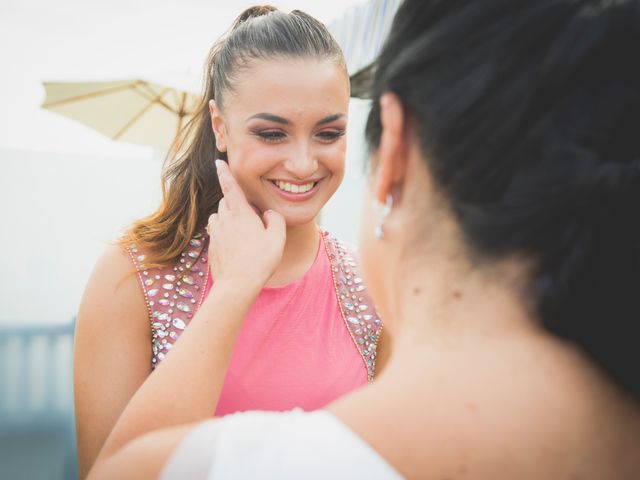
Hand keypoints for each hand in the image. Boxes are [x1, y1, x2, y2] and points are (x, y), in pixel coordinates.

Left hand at [206, 159, 285, 289]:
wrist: (238, 283)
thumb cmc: (260, 259)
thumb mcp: (277, 237)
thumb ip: (275, 219)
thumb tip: (268, 213)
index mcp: (240, 213)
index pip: (230, 187)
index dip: (224, 173)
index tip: (218, 162)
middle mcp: (224, 220)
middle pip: (225, 202)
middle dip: (234, 202)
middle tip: (250, 213)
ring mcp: (216, 234)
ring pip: (218, 217)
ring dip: (227, 217)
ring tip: (241, 229)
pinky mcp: (212, 248)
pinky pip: (216, 234)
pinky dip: (223, 233)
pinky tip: (234, 245)